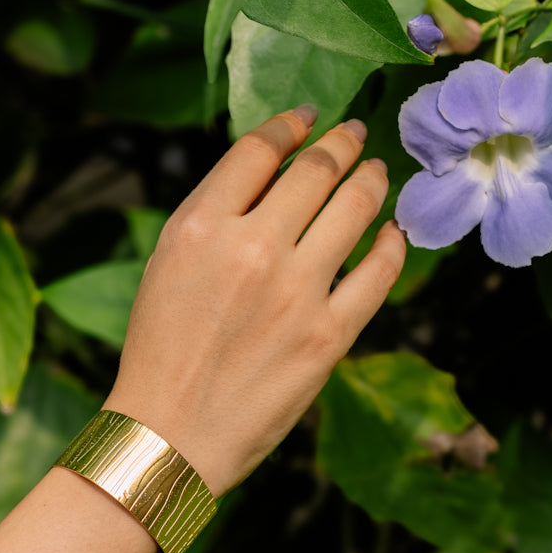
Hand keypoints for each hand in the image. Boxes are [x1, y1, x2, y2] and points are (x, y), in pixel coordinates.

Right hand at [104, 109, 405, 497]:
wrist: (169, 433)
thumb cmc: (159, 348)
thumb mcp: (166, 265)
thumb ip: (213, 216)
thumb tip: (269, 177)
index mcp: (200, 226)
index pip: (259, 151)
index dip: (291, 125)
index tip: (310, 119)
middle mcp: (251, 248)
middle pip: (316, 170)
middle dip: (342, 142)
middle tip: (354, 134)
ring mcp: (296, 291)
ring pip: (355, 208)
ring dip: (372, 179)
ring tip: (377, 171)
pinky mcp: (329, 335)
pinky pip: (379, 272)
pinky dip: (392, 243)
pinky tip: (392, 232)